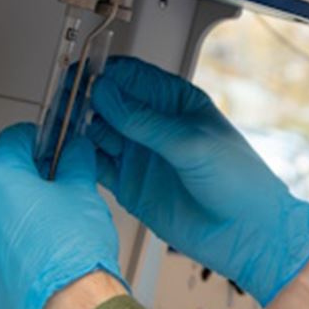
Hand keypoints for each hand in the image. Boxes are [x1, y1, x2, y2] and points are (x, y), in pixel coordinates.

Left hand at [0, 123, 122, 308]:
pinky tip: (13, 252)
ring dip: (3, 214)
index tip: (49, 151)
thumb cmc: (71, 256)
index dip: (39, 143)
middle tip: (51, 196)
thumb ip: (75, 162)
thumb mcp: (83, 192)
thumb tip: (74, 151)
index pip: (15, 139)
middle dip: (21, 182)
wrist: (66, 307)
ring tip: (37, 233)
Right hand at [87, 57, 308, 305]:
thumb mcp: (192, 145)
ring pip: (97, 132)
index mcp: (176, 104)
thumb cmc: (240, 183)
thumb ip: (146, 122)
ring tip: (60, 124)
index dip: (105, 73)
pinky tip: (69, 153)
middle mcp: (154, 127)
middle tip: (63, 99)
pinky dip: (79, 159)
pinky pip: (96, 165)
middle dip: (84, 97)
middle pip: (109, 102)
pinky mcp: (130, 185)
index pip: (132, 77)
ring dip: (77, 126)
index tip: (81, 75)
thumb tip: (105, 94)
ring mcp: (140, 155)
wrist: (247, 235)